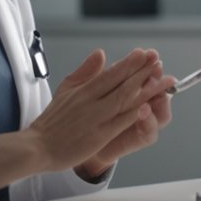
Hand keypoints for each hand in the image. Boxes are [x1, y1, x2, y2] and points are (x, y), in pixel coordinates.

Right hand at [6, 49, 167, 180]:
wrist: (37, 146)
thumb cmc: (52, 121)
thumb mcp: (66, 89)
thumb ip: (85, 71)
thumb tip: (100, 53)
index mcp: (84, 89)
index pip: (111, 72)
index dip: (130, 62)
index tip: (145, 54)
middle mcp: (91, 101)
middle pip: (121, 82)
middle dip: (142, 70)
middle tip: (158, 59)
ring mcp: (95, 118)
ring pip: (124, 99)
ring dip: (146, 89)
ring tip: (163, 80)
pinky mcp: (98, 135)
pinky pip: (119, 121)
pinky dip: (134, 112)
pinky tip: (148, 105)